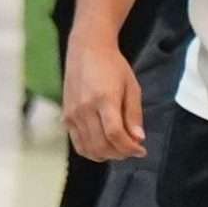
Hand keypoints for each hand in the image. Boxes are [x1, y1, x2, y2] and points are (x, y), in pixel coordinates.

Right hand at [64, 32, 141, 162]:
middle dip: (120, 154)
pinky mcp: (66, 117)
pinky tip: (104, 147)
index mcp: (104, 99)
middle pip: (101, 145)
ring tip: (120, 149)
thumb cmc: (113, 66)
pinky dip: (91, 151)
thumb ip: (134, 114)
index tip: (141, 150)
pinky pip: (77, 143)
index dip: (129, 147)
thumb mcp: (132, 87)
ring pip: (88, 148)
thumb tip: (138, 138)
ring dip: (107, 155)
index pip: (115, 134)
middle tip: (132, 150)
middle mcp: (84, 109)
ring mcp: (72, 114)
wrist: (87, 50)